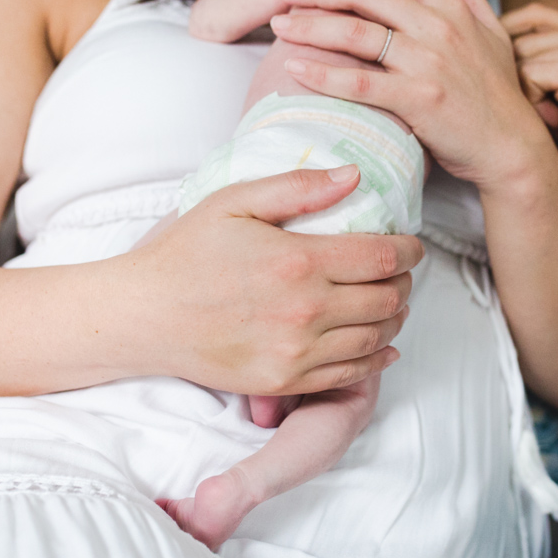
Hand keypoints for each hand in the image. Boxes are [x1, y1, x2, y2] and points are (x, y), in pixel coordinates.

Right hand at [124, 166, 422, 395]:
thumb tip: (354, 176)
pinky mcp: (285, 380)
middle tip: (403, 272)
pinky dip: (377, 359)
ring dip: (395, 319)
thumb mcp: (234, 202)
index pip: (382, 258)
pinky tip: (383, 346)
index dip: (409, 250)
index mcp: (299, 262)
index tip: (412, 245)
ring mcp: (296, 351)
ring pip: (375, 338)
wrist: (145, 316)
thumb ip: (298, 187)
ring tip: (393, 303)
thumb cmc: (186, 254)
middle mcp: (305, 311)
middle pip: (387, 299)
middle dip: (405, 282)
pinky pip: (350, 374)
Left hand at [269, 0, 553, 191]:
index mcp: (451, 7)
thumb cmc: (498, 95)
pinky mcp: (418, 99)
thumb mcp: (493, 33)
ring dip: (310, 24)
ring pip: (356, 32)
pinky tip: (295, 66)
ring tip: (280, 25)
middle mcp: (438, 27)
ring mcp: (428, 62)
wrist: (512, 147)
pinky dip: (323, 72)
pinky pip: (360, 82)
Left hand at [501, 3, 557, 198]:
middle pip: (517, 39)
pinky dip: (532, 103)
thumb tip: (473, 34)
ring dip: (523, 94)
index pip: (529, 16)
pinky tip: (556, 121)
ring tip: (550, 116)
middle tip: (543, 111)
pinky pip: (528, 75)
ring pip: (518, 57)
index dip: (505, 44)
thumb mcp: (549, 87)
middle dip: (514, 78)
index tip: (506, 82)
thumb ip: (528, 57)